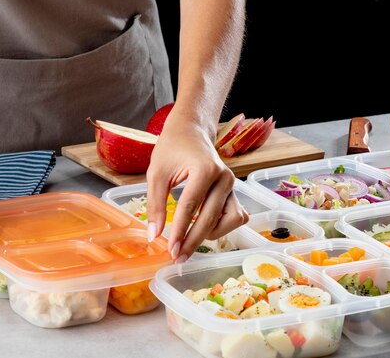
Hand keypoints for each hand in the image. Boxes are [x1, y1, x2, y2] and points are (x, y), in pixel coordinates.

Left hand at [145, 109, 247, 261]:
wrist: (191, 132)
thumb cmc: (172, 149)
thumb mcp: (156, 174)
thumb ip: (155, 205)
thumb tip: (154, 235)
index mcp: (205, 169)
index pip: (191, 207)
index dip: (179, 230)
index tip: (170, 249)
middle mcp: (224, 178)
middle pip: (210, 218)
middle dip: (193, 240)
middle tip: (177, 256)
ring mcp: (233, 186)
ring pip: (230, 220)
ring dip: (211, 233)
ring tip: (190, 238)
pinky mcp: (234, 192)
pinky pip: (235, 216)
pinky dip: (222, 226)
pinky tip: (204, 228)